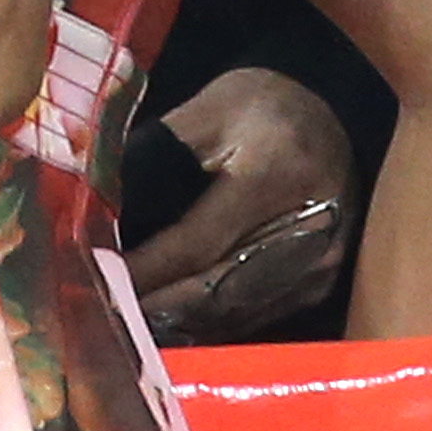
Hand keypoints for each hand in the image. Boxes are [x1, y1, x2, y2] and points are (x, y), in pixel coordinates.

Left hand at [126, 68, 353, 340]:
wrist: (332, 109)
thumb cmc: (259, 106)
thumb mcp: (204, 113)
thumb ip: (153, 158)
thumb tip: (99, 211)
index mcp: (275, 175)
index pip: (199, 242)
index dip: (147, 268)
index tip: (100, 280)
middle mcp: (310, 228)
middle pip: (219, 290)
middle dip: (157, 306)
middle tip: (106, 315)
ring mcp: (323, 262)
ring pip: (237, 311)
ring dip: (180, 323)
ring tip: (128, 324)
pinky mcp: (324, 281)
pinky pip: (258, 314)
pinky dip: (212, 322)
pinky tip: (173, 322)